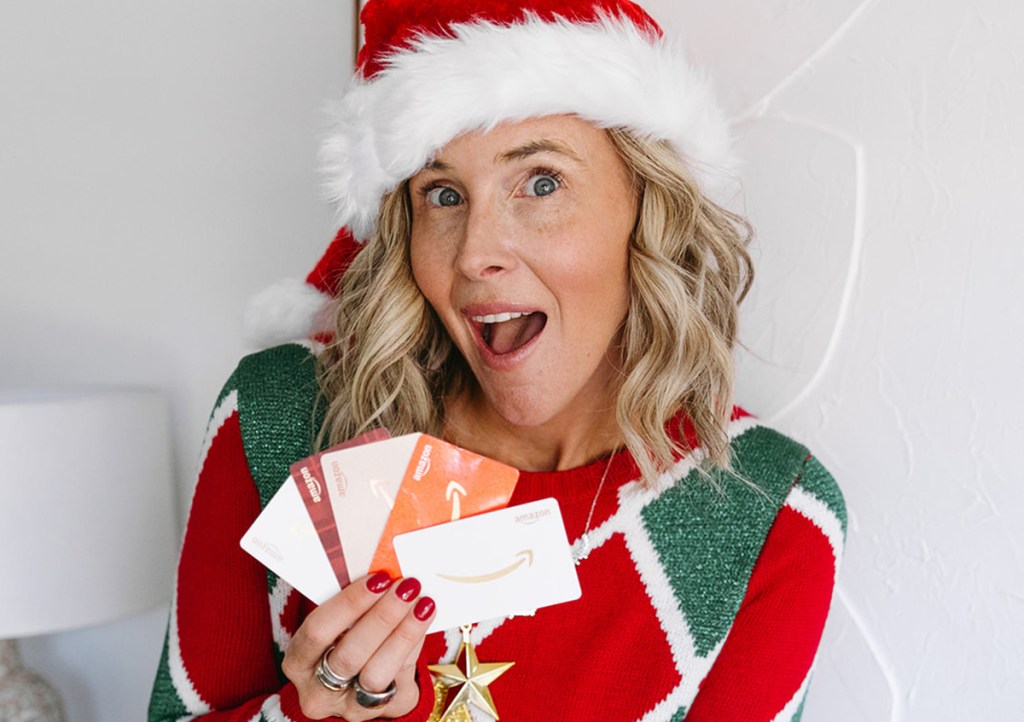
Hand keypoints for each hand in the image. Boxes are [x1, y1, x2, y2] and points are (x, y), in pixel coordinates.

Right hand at [283, 573, 435, 719]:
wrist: (358, 681)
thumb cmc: (343, 638)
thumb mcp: (335, 623)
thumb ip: (351, 603)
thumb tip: (384, 573)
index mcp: (298, 662)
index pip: (317, 632)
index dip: (348, 604)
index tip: (377, 578)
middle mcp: (319, 692)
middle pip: (349, 656)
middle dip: (382, 617)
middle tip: (406, 587)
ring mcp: (351, 707)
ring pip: (377, 674)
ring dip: (404, 634)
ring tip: (422, 604)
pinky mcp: (386, 711)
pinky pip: (402, 679)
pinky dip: (415, 646)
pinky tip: (424, 620)